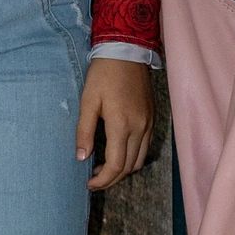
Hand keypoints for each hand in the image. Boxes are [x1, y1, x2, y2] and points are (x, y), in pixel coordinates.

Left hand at [78, 57, 154, 191]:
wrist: (127, 51)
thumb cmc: (103, 75)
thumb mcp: (88, 101)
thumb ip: (84, 131)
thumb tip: (81, 158)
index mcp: (121, 125)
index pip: (116, 165)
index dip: (103, 180)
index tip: (89, 183)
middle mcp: (139, 128)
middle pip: (129, 167)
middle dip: (112, 178)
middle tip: (94, 180)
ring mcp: (148, 123)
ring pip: (139, 159)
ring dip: (123, 169)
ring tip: (105, 168)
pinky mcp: (152, 118)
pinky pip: (145, 147)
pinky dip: (133, 157)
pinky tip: (118, 152)